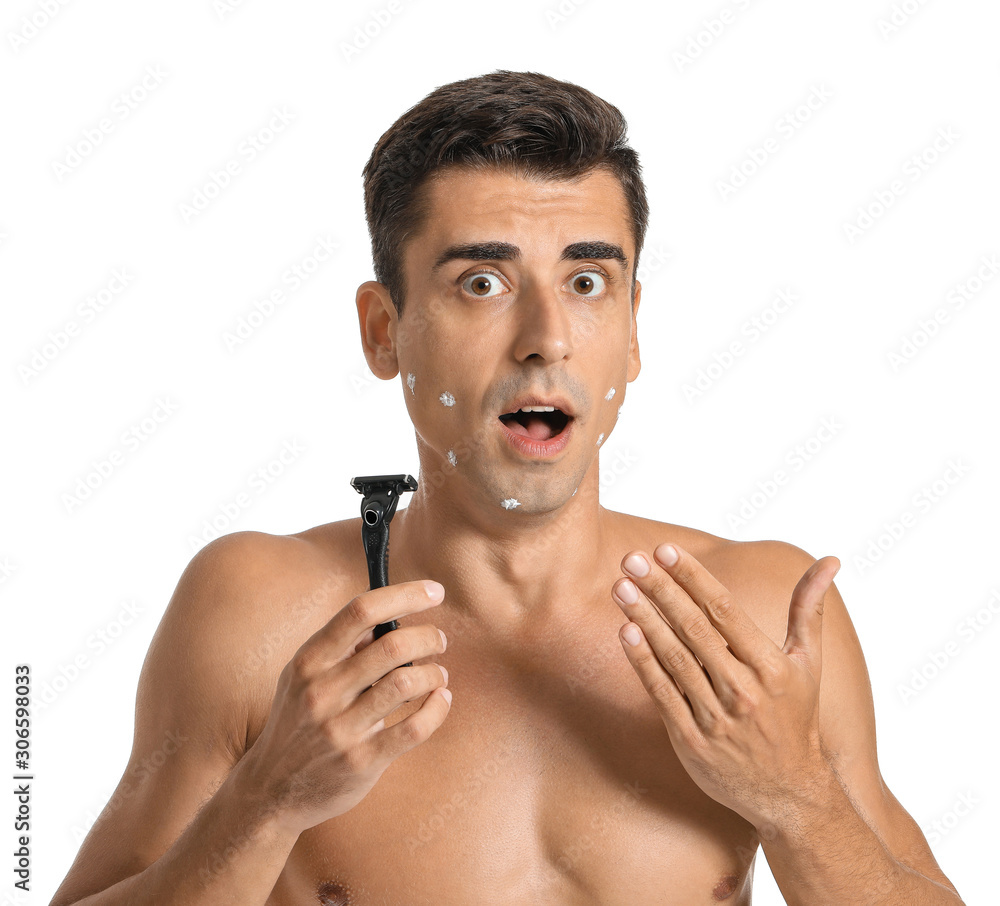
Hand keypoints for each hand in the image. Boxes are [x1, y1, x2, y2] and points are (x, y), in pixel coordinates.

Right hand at [240, 579, 450, 834]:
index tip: (434, 591)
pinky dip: (438, 708)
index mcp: (309, 661)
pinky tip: (441, 700)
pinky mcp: (362, 761)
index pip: (360, 611)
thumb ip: (342, 647)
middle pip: (392, 646)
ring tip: (438, 674)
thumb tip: (390, 615)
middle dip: (428, 637)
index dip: (404, 595)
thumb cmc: (297, 721)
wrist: (270, 791)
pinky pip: (415, 727)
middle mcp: (322, 691)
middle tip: (439, 640)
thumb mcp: (303, 677)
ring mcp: (341, 728)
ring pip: (406, 683)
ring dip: (434, 673)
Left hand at [611, 542, 839, 831]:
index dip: (694, 578)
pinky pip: (662, 693)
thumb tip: (829, 561)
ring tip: (621, 587)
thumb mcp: (809, 664)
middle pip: (695, 630)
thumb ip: (808, 609)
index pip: (725, 611)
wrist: (789, 794)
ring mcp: (715, 717)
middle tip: (632, 559)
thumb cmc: (796, 718)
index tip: (666, 550)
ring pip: (674, 658)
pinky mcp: (691, 740)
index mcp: (771, 667)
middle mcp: (743, 690)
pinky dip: (642, 663)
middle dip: (661, 590)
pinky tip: (625, 632)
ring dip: (644, 620)